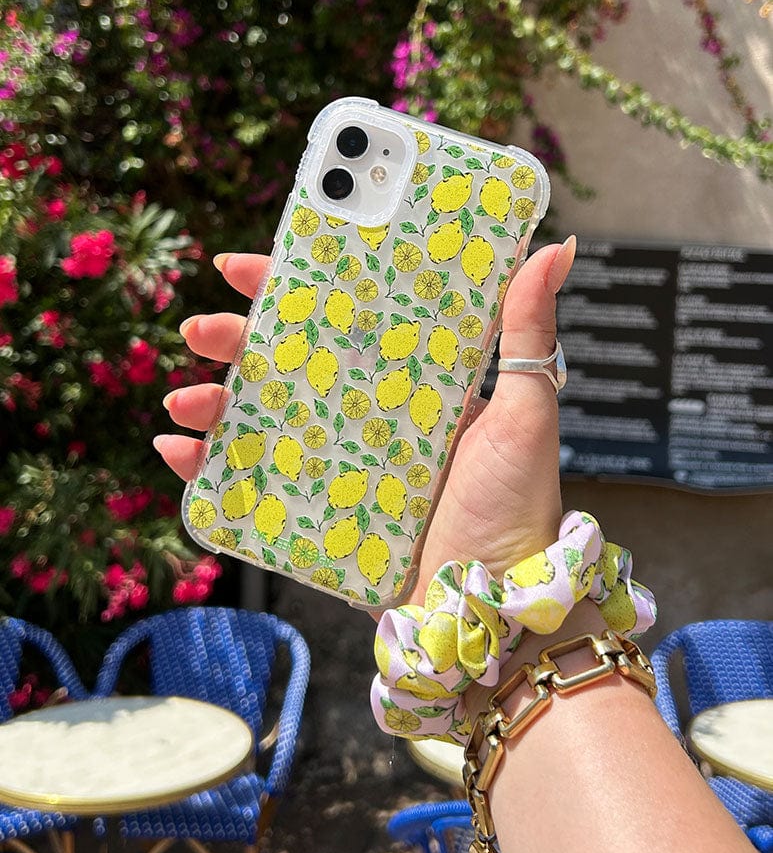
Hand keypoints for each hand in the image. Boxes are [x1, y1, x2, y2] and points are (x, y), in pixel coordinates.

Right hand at [154, 238, 575, 602]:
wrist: (493, 604)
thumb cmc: (518, 509)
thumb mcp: (528, 415)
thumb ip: (527, 334)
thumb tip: (556, 247)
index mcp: (412, 381)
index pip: (347, 317)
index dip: (295, 287)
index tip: (250, 264)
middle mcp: (368, 415)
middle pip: (288, 363)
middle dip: (236, 340)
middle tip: (201, 327)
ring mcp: (337, 463)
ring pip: (259, 418)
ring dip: (211, 400)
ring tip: (184, 398)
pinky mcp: (316, 512)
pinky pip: (250, 483)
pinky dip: (207, 467)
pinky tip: (177, 451)